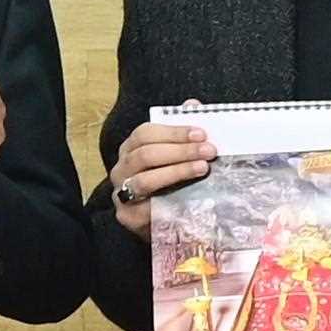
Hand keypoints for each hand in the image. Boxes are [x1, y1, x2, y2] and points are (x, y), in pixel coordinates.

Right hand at [108, 115, 214, 233]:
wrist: (162, 224)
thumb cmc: (168, 185)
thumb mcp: (175, 157)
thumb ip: (181, 133)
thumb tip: (192, 105)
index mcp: (130, 149)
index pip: (145, 133)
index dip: (173, 132)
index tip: (201, 133)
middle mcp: (121, 169)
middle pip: (145, 154)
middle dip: (180, 151)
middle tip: (209, 150)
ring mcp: (121, 193)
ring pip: (144, 179)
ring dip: (176, 171)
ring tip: (202, 168)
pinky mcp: (127, 217)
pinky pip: (146, 208)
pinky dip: (167, 200)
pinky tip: (188, 197)